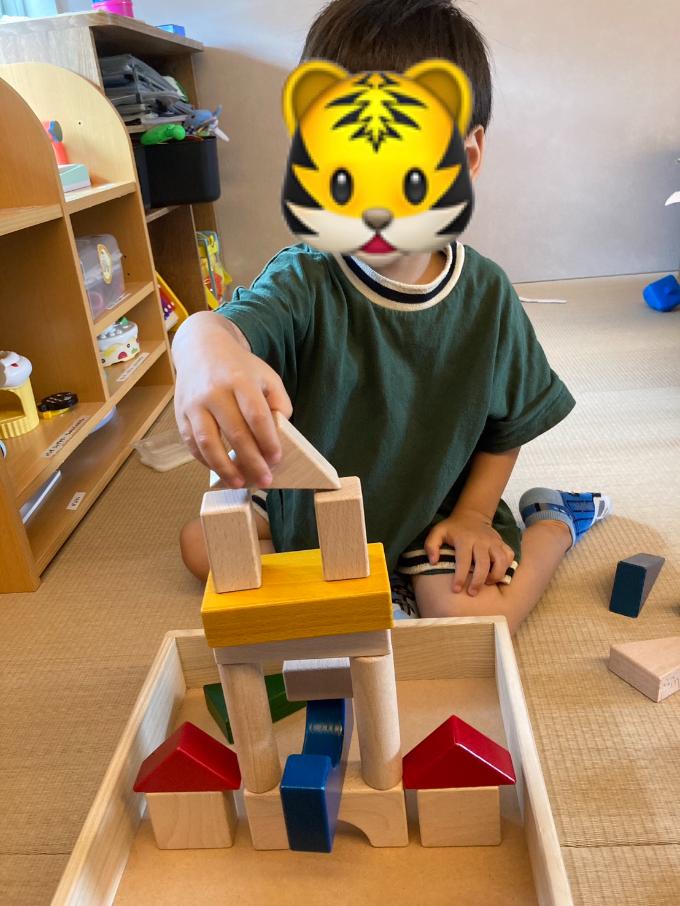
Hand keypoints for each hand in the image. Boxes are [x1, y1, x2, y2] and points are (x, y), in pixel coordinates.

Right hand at [173, 314, 291, 486]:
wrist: (201, 349)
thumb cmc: (239, 368)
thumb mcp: (266, 375)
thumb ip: (279, 402)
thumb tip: (281, 433)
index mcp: (240, 381)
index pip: (256, 415)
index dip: (267, 440)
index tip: (276, 459)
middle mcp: (214, 392)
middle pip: (234, 432)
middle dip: (251, 461)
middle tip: (265, 480)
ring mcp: (194, 404)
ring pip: (208, 442)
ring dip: (224, 468)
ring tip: (240, 483)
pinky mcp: (180, 414)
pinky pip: (192, 444)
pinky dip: (206, 461)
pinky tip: (221, 471)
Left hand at [424, 509, 514, 595]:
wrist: (471, 515)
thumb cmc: (453, 528)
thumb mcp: (437, 532)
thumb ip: (431, 545)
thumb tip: (433, 562)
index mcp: (464, 539)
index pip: (463, 560)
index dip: (460, 576)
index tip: (456, 590)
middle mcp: (481, 540)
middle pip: (483, 564)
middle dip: (478, 581)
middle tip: (472, 593)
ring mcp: (494, 541)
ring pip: (501, 560)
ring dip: (496, 575)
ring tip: (487, 583)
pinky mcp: (502, 543)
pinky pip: (509, 555)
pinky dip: (507, 566)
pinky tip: (498, 573)